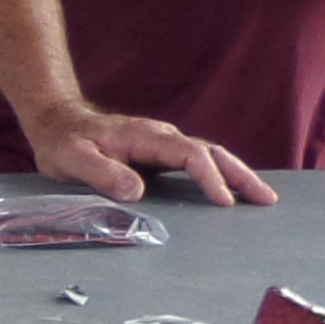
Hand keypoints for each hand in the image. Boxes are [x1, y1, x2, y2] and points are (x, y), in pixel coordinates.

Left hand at [16, 98, 272, 205]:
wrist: (57, 122)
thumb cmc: (63, 142)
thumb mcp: (72, 160)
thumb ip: (102, 174)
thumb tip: (136, 191)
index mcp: (144, 137)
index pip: (188, 155)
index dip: (209, 177)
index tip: (223, 201)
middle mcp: (161, 137)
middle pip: (211, 152)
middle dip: (240, 175)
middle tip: (267, 199)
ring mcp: (163, 144)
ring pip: (209, 156)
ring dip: (237, 175)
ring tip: (261, 198)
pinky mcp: (161, 154)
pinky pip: (198, 163)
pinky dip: (220, 175)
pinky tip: (232, 192)